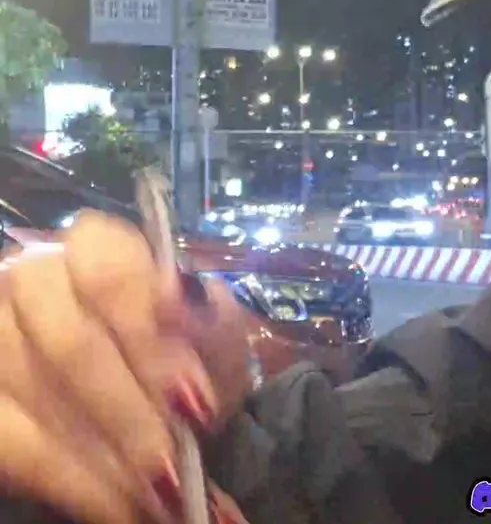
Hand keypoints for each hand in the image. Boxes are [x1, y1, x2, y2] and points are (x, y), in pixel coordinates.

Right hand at [0, 211, 251, 522]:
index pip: (109, 273)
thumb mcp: (215, 341)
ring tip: (157, 497)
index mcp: (96, 249)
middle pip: (69, 344)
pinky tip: (117, 508)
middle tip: (174, 467)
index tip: (191, 395)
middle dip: (129, 414)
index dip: (150, 336)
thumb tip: (187, 297)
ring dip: (103, 457)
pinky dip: (71, 483)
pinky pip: (12, 443)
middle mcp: (31, 279)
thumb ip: (212, 320)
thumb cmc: (182, 362)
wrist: (149, 402)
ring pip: (34, 396)